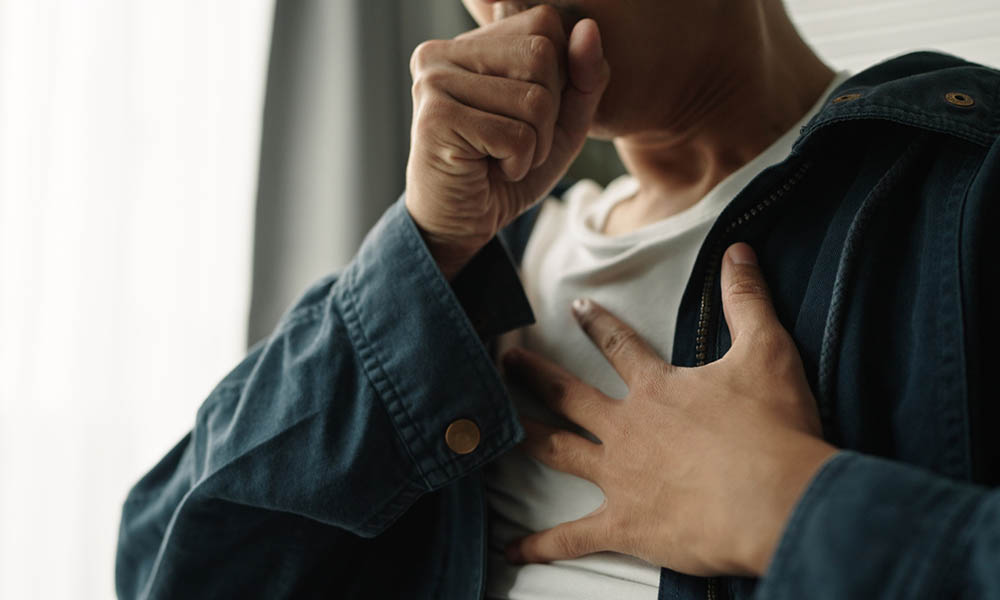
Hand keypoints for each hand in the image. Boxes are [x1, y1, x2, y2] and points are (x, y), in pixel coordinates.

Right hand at [405, 6, 609, 278]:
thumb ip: (583, 77)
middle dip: (549, 112)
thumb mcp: (562, 123)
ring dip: (535, 143)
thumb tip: (589, 28)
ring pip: (534, 98)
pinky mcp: (436, 119)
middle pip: (542, 53)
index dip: (558, 75)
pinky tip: (490, 170)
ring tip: (502, 157)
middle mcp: (442, 52)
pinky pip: (516, 135)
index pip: (545, 22)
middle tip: (515, 142)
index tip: (527, 114)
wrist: (460, 224)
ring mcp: (434, 82)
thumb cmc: (507, 170)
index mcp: (469, 43)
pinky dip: (518, 163)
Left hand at [501, 243, 838, 575]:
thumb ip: (747, 300)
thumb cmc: (773, 428)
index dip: (596, 323)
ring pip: (558, 451)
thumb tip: (738, 250)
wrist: (776, 500)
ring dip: (526, 436)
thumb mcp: (767, 352)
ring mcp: (619, 477)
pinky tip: (509, 551)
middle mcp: (626, 428)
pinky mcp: (624, 526)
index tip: (573, 307)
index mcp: (656, 389)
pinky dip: (540, 545)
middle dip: (534, 376)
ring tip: (495, 429)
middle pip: (569, 396)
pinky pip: (571, 538)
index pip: (618, 345)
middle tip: (505, 360)